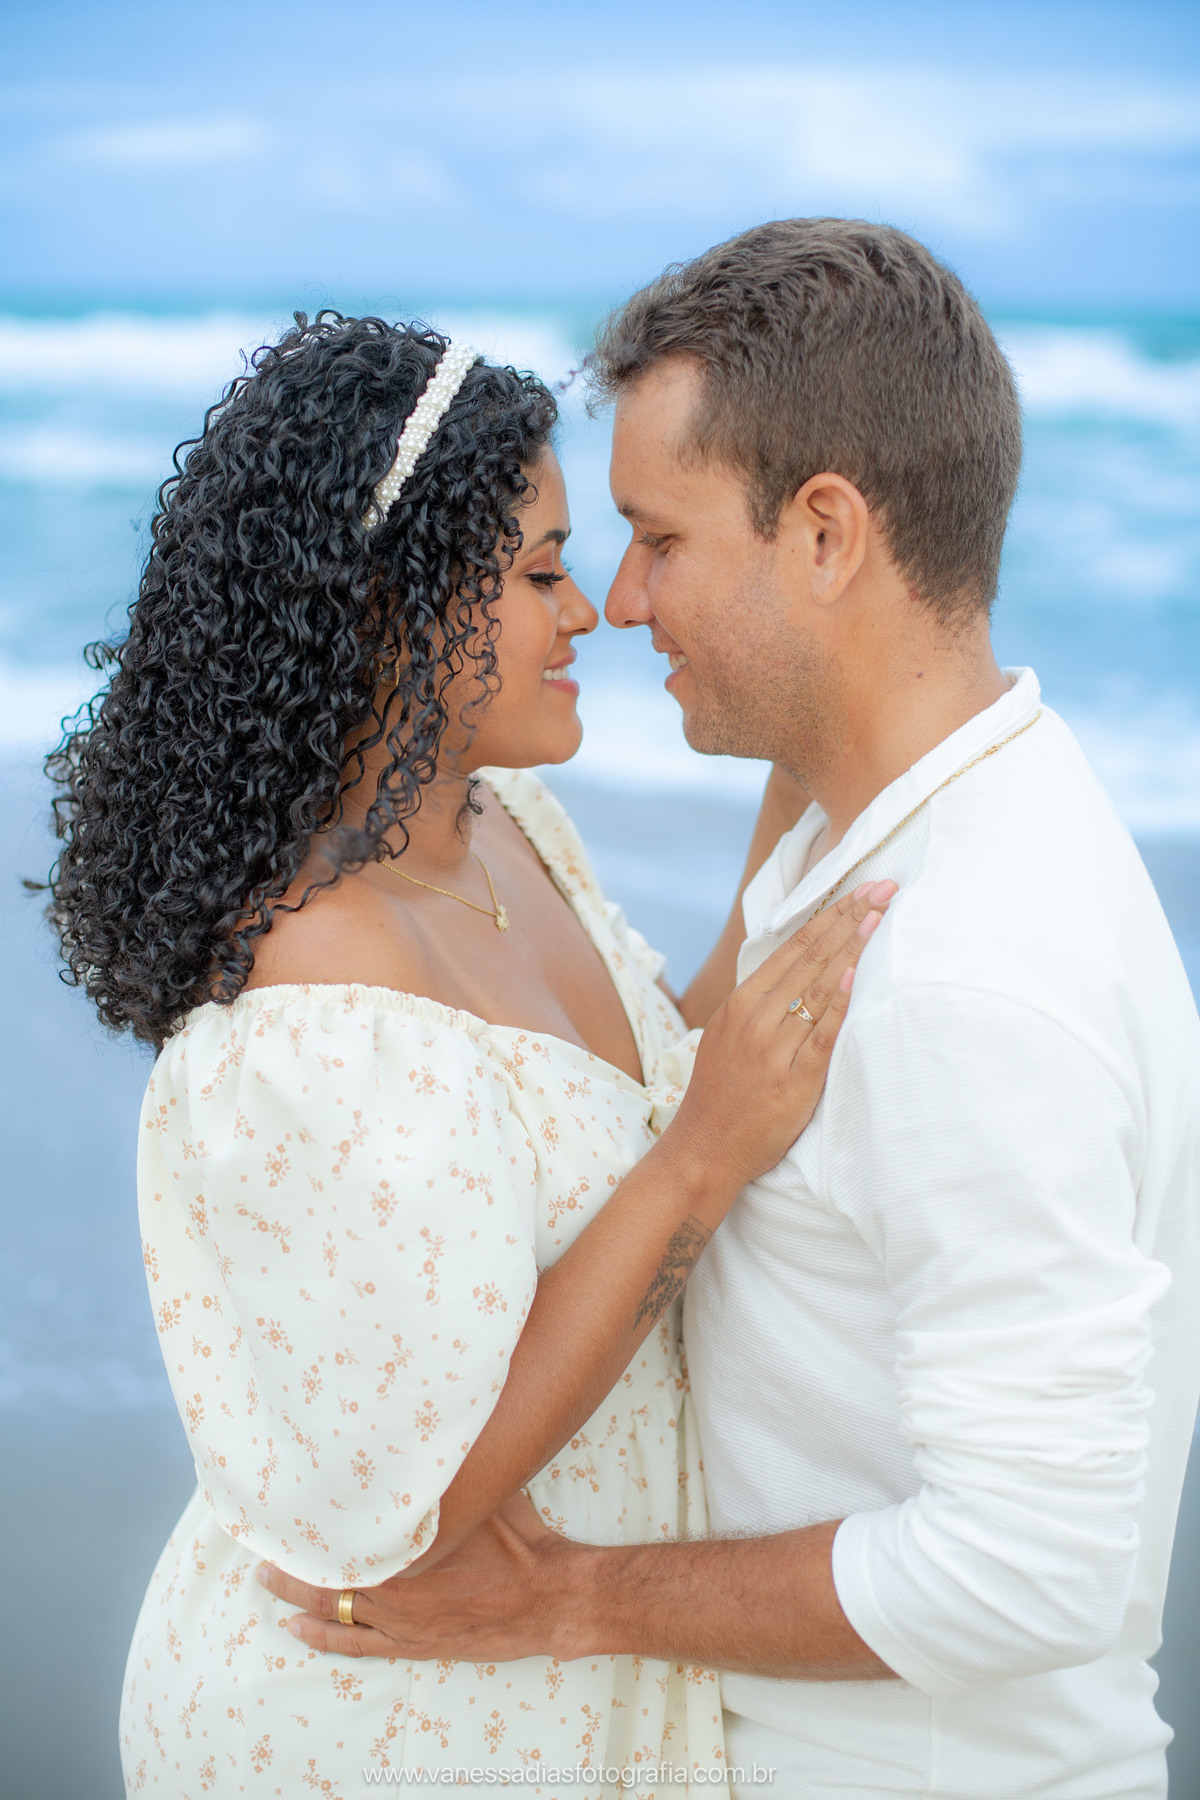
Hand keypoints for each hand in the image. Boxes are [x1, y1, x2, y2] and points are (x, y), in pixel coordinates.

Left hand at [255, 1492, 584, 1662]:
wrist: (547, 1597)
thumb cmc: (517, 1540)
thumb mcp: (481, 1491)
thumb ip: (447, 1472)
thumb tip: (427, 1430)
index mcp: (404, 1544)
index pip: (341, 1531)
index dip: (308, 1522)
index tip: (280, 1505)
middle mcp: (392, 1585)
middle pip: (326, 1569)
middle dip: (291, 1556)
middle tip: (260, 1541)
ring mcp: (398, 1620)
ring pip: (331, 1606)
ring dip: (296, 1592)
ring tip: (266, 1580)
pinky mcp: (411, 1644)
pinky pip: (354, 1643)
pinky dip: (321, 1635)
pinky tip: (296, 1628)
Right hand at [668, 879, 893, 1189]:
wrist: (703, 1150)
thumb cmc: (722, 1095)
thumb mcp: (732, 1037)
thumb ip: (762, 1006)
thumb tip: (802, 975)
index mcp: (742, 1002)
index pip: (794, 946)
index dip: (832, 914)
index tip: (861, 889)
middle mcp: (756, 1017)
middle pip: (811, 956)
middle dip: (851, 917)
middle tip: (884, 887)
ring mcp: (774, 1047)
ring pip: (819, 986)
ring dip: (854, 947)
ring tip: (881, 915)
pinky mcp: (794, 1079)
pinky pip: (823, 1033)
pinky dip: (841, 1001)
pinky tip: (859, 973)